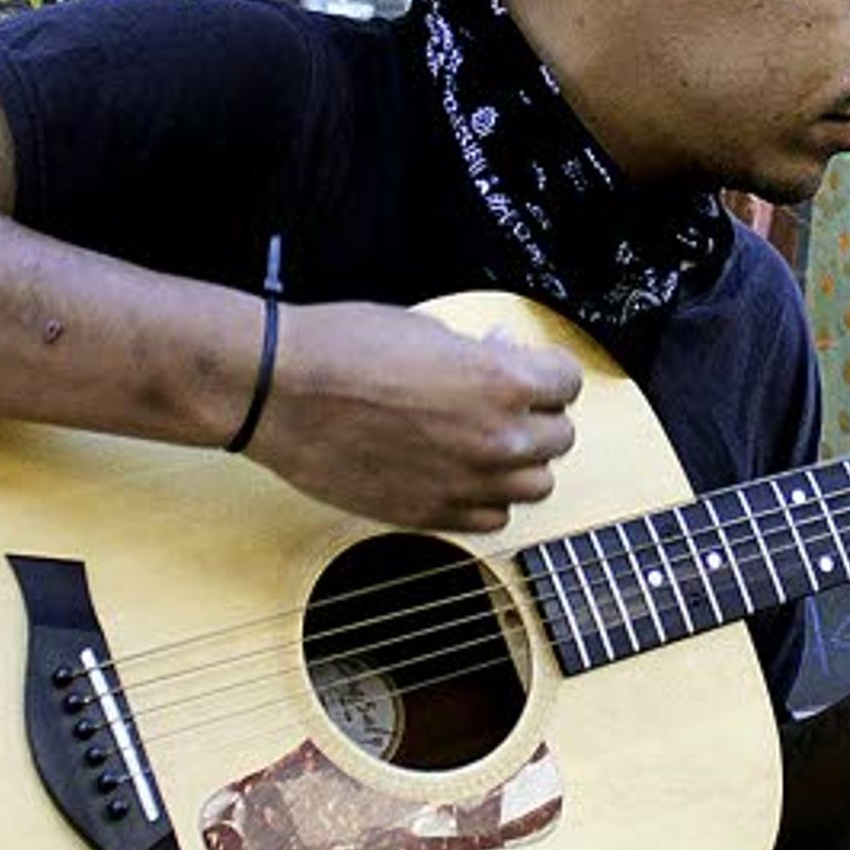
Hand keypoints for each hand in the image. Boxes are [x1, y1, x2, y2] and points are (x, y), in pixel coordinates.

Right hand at [240, 301, 582, 534]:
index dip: (548, 375)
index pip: (568, 384)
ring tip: (486, 444)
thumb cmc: (343, 349)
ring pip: (536, 486)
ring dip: (520, 464)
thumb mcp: (429, 329)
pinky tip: (460, 475)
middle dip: (538, 418)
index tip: (532, 373)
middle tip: (507, 406)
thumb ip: (480, 355)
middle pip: (560, 438)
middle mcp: (496, 438)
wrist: (281, 391)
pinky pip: (492, 519)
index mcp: (502, 380)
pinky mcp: (431, 514)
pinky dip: (486, 500)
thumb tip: (504, 361)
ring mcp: (466, 482)